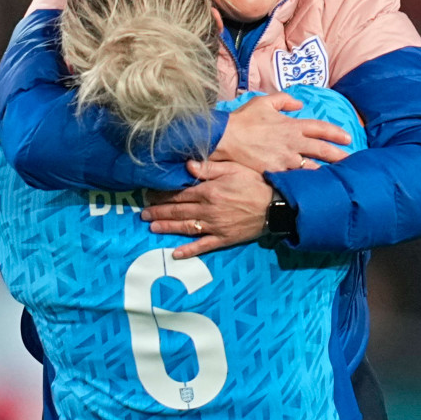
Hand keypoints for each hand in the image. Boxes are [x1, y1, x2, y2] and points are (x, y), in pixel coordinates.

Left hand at [143, 160, 272, 258]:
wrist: (276, 206)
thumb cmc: (256, 183)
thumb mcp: (234, 169)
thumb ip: (209, 168)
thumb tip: (186, 165)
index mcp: (209, 191)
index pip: (179, 193)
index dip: (162, 194)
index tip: (149, 194)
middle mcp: (208, 210)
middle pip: (178, 211)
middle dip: (158, 212)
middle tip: (143, 213)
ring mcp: (215, 226)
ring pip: (185, 227)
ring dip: (167, 228)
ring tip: (151, 227)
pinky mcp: (224, 238)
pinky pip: (203, 246)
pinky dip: (189, 251)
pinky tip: (175, 254)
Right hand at [212, 92, 350, 171]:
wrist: (225, 138)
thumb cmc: (243, 119)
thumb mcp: (264, 102)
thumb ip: (284, 100)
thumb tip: (299, 104)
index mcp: (292, 125)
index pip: (320, 128)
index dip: (336, 133)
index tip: (348, 138)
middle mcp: (293, 142)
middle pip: (322, 149)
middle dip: (339, 155)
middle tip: (351, 160)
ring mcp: (285, 159)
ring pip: (312, 167)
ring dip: (325, 171)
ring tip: (337, 177)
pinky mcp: (276, 171)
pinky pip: (294, 178)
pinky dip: (305, 182)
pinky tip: (313, 187)